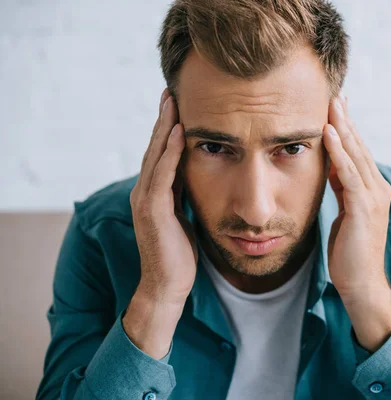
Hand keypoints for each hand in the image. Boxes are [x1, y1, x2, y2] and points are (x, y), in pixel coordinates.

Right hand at [129, 88, 197, 305]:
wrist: (167, 286)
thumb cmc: (178, 254)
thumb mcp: (182, 216)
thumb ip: (181, 194)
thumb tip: (193, 175)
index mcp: (153, 193)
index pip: (161, 154)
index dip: (169, 128)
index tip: (178, 105)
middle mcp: (144, 192)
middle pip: (155, 148)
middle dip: (164, 119)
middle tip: (172, 91)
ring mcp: (145, 200)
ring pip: (156, 155)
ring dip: (165, 127)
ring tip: (173, 101)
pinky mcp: (152, 210)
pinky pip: (162, 175)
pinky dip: (170, 152)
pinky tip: (181, 132)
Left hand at [322, 93, 390, 297]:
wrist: (361, 283)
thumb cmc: (351, 251)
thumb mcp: (345, 212)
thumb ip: (342, 187)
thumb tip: (331, 165)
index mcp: (373, 189)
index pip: (358, 152)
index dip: (347, 128)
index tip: (336, 106)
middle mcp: (378, 188)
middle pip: (359, 147)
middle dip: (345, 120)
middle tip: (334, 94)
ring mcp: (374, 198)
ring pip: (356, 155)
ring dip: (342, 129)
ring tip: (331, 105)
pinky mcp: (364, 209)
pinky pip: (350, 174)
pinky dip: (340, 152)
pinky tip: (329, 134)